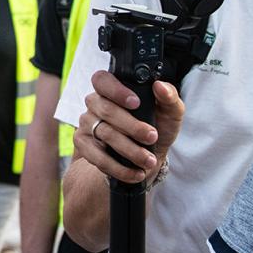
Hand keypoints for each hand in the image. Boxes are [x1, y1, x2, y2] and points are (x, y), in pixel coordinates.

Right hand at [73, 71, 183, 186]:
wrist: (147, 155)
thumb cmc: (158, 127)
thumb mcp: (169, 112)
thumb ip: (169, 97)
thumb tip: (160, 86)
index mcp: (112, 89)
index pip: (102, 80)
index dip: (116, 90)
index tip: (136, 103)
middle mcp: (95, 103)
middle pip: (107, 111)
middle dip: (132, 126)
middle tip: (152, 136)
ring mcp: (86, 123)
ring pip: (105, 134)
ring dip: (130, 150)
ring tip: (148, 160)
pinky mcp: (83, 144)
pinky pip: (98, 157)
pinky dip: (119, 168)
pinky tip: (135, 173)